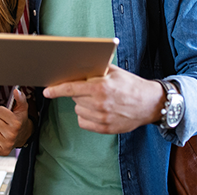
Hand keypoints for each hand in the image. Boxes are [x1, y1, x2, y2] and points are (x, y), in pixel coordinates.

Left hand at [0, 88, 32, 155]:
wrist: (24, 136)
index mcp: (16, 122)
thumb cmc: (20, 120)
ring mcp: (7, 143)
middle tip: (2, 122)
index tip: (5, 114)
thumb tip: (16, 90)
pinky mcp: (2, 151)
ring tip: (1, 130)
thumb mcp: (22, 108)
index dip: (0, 111)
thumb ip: (20, 98)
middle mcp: (11, 133)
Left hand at [43, 64, 165, 133]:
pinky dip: (86, 116)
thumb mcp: (114, 72)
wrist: (149, 104)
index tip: (47, 91)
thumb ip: (95, 70)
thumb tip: (76, 68)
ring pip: (78, 110)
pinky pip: (84, 122)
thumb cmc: (131, 85)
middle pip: (74, 99)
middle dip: (78, 93)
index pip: (71, 88)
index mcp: (101, 87)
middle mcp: (100, 103)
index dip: (56, 90)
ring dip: (83, 105)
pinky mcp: (105, 128)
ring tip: (98, 100)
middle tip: (91, 89)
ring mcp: (102, 117)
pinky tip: (97, 110)